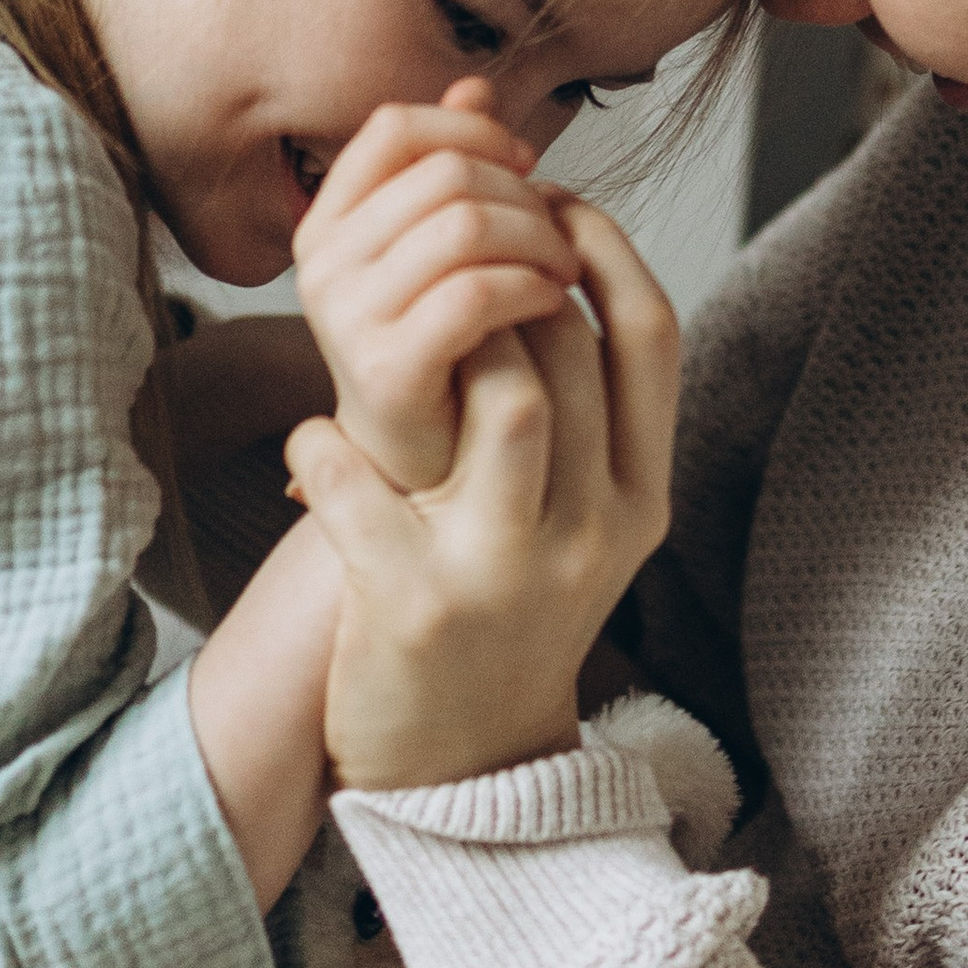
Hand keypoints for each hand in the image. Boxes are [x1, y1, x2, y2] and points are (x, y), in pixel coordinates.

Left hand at [286, 200, 682, 792]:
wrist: (463, 766)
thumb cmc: (507, 610)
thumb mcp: (575, 520)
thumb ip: (576, 409)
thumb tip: (556, 255)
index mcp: (639, 501)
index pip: (651, 337)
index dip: (602, 247)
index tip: (548, 201)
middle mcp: (594, 533)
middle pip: (570, 350)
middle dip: (504, 280)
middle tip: (445, 255)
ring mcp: (511, 571)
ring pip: (503, 398)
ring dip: (440, 344)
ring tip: (396, 349)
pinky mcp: (418, 606)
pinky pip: (364, 484)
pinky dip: (324, 446)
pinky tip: (316, 445)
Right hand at [293, 79, 582, 493]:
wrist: (427, 480)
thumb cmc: (446, 361)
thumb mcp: (440, 256)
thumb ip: (451, 172)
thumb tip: (476, 87)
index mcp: (329, 223)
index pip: (396, 128)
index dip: (473, 134)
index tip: (527, 169)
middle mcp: (322, 263)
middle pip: (444, 174)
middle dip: (522, 196)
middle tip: (559, 239)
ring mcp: (346, 316)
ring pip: (465, 223)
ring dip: (536, 239)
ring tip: (562, 273)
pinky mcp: (385, 368)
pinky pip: (474, 292)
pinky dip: (530, 287)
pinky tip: (552, 304)